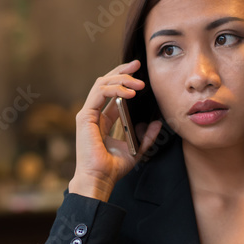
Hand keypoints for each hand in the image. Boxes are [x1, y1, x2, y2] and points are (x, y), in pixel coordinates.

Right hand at [69, 59, 162, 200]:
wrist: (100, 178)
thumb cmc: (113, 168)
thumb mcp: (136, 150)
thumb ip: (146, 137)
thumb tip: (157, 124)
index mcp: (103, 120)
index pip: (112, 92)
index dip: (124, 79)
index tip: (140, 74)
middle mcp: (94, 114)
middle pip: (105, 83)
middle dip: (122, 71)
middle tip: (137, 64)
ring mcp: (87, 114)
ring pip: (101, 84)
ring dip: (121, 79)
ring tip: (138, 83)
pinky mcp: (85, 116)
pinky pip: (99, 94)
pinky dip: (115, 89)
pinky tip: (130, 93)